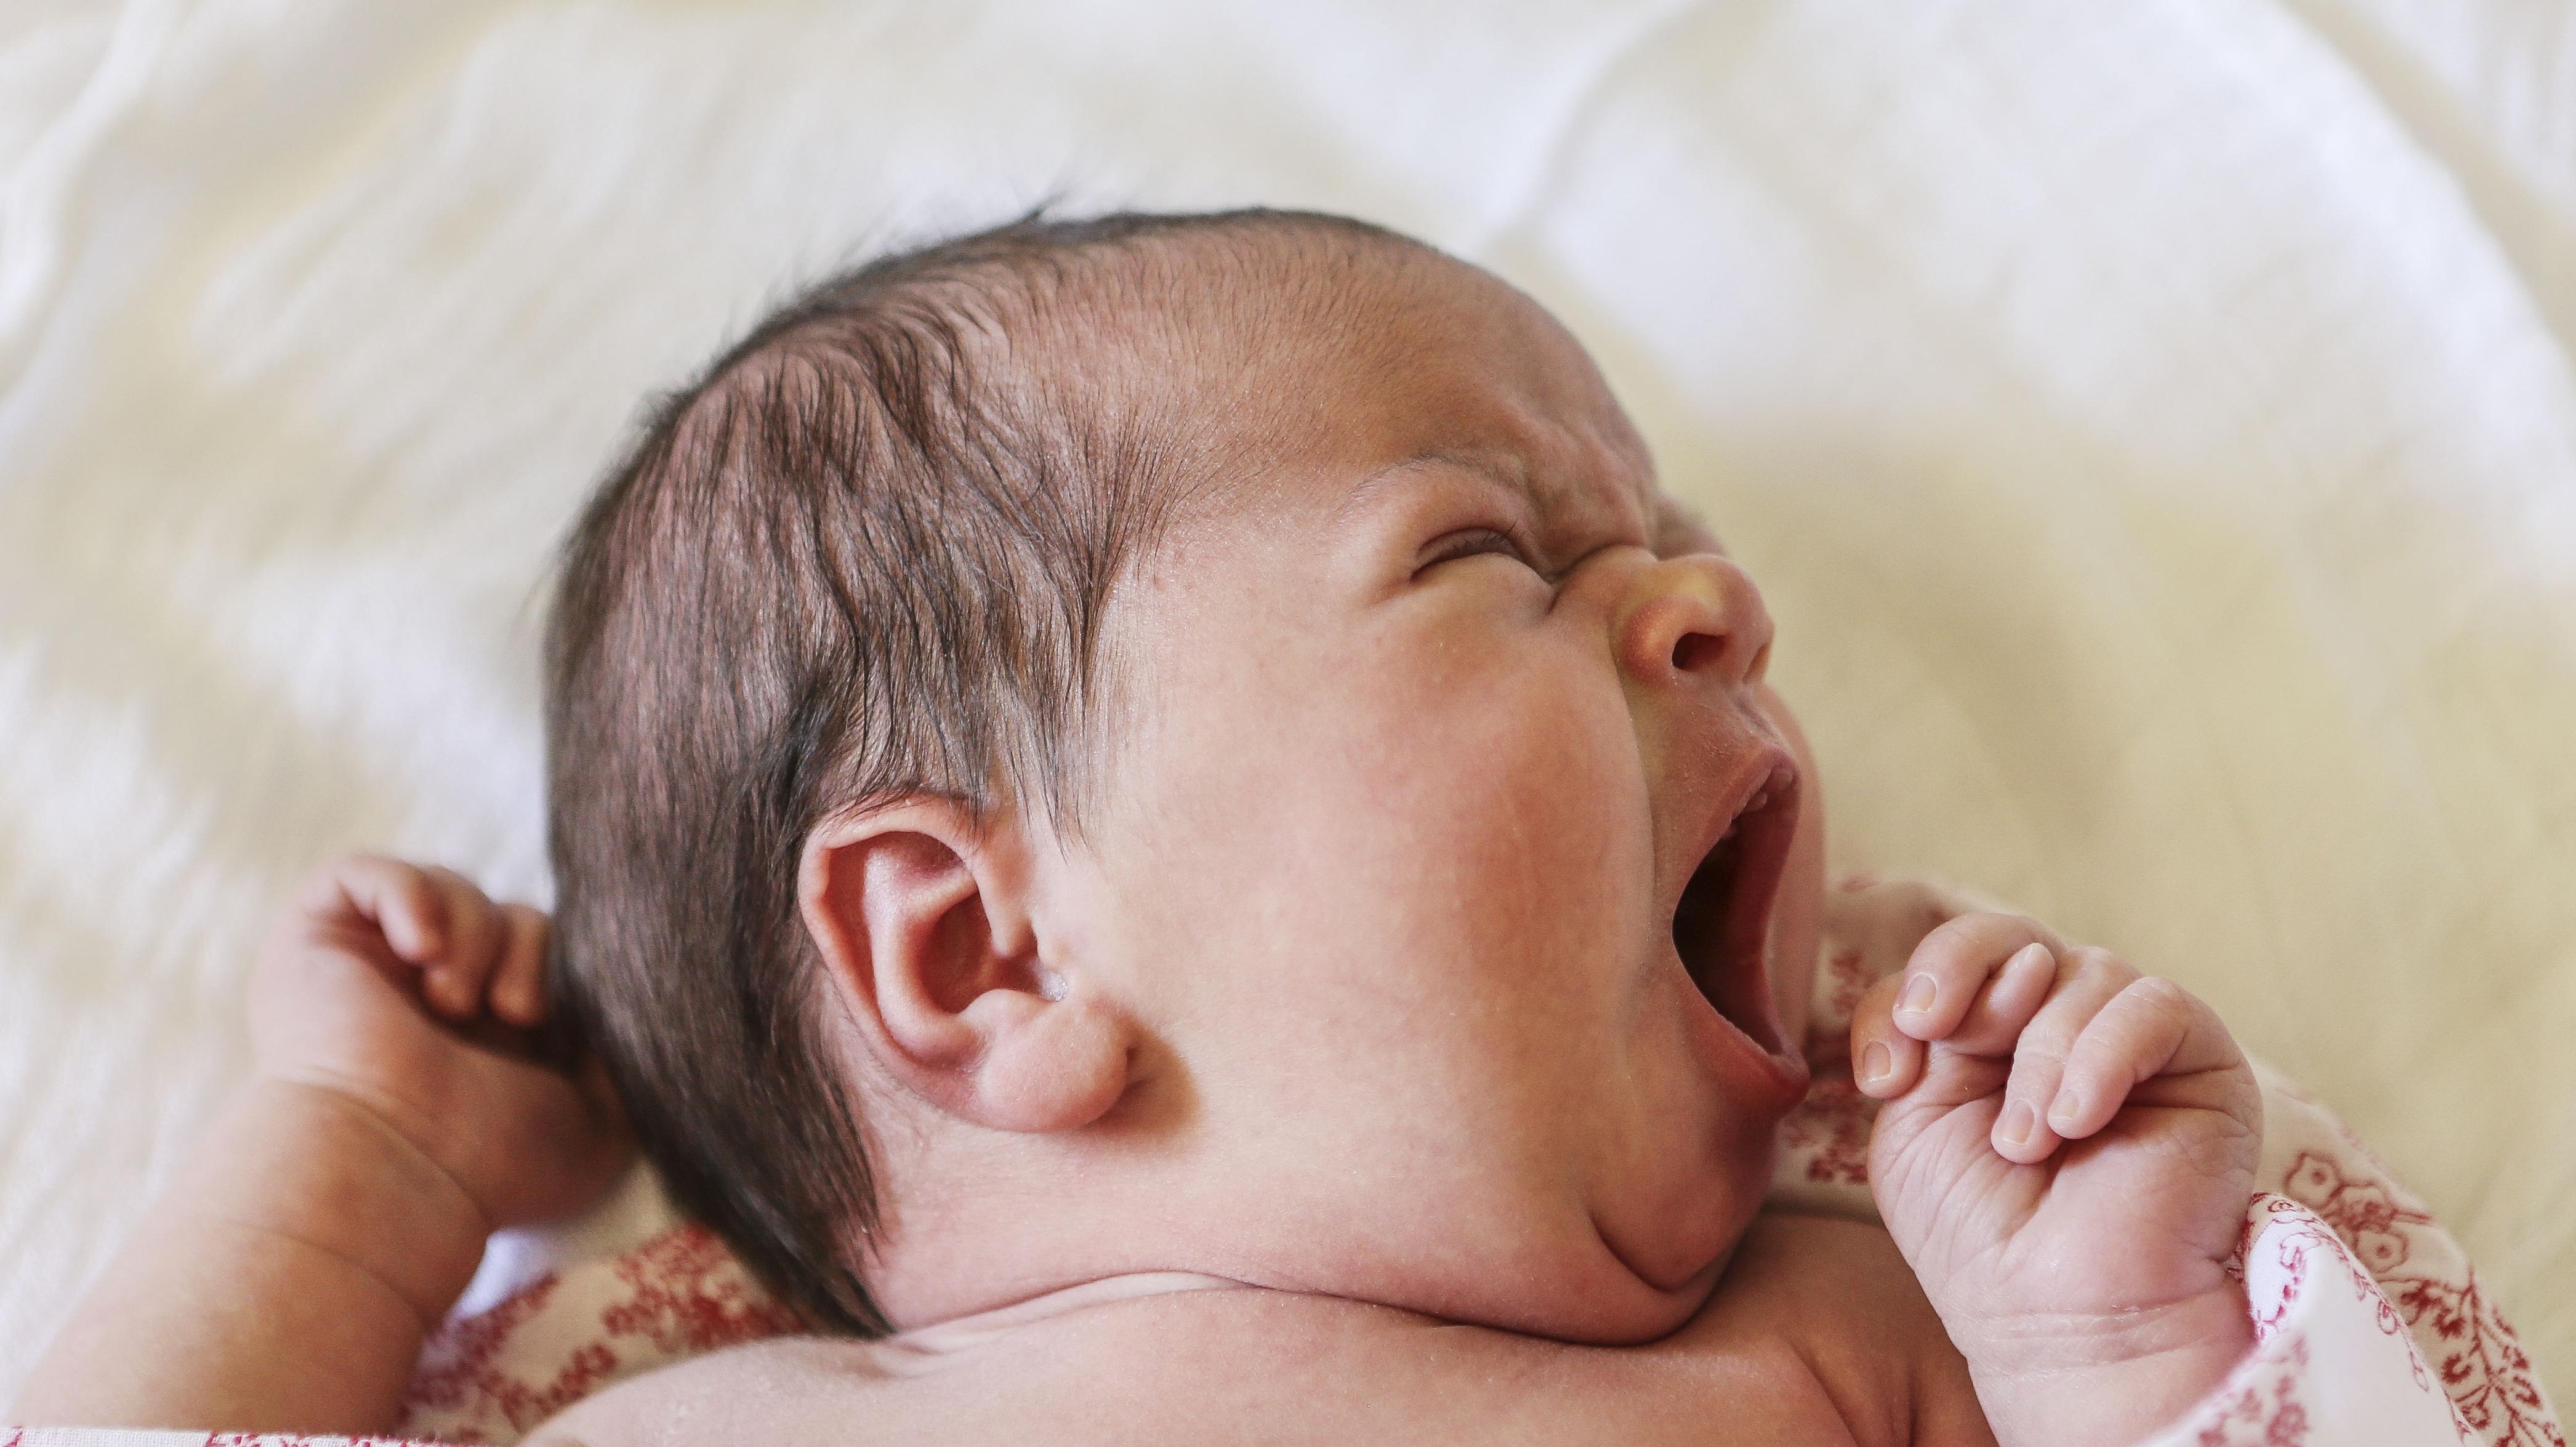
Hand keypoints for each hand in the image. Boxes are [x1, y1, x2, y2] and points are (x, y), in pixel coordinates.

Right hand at [251, 854, 630, 1232]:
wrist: (401, 1168)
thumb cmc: (495, 1165)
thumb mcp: (599, 1122)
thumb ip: (620, 1057)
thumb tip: (630, 997)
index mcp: (487, 1034)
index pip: (545, 949)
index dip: (563, 964)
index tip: (550, 1021)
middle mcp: (425, 999)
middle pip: (508, 911)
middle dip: (527, 948)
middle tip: (513, 1014)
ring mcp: (369, 970)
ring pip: (452, 887)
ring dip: (474, 936)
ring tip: (454, 1004)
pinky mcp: (315, 942)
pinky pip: (365, 873)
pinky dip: (408, 895)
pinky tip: (420, 949)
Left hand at [1851, 912, 2260, 1446]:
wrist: (2063, 1315)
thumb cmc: (1983, 1232)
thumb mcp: (1912, 1122)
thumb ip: (1920, 1034)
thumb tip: (1984, 977)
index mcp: (1991, 1031)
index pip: (1954, 955)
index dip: (1918, 985)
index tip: (1887, 1074)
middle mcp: (2063, 1020)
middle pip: (2013, 937)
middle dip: (1966, 982)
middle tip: (1946, 1044)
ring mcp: (2132, 1036)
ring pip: (2081, 972)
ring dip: (2037, 1058)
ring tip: (2027, 1144)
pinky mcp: (2199, 1059)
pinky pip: (2153, 1005)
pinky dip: (2101, 1056)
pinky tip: (2076, 1121)